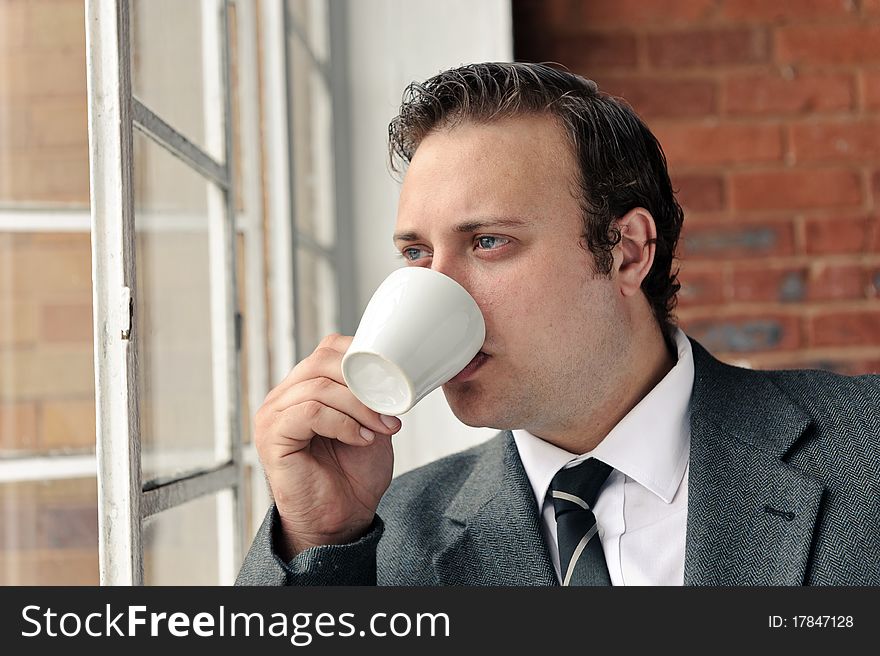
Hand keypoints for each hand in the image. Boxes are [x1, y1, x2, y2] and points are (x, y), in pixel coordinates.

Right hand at [254, 333, 400, 557]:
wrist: (341, 520)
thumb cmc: (353, 475)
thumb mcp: (371, 423)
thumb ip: (371, 395)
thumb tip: (391, 370)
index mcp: (305, 388)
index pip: (327, 350)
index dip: (361, 356)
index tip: (391, 380)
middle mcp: (284, 397)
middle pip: (322, 362)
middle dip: (363, 383)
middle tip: (390, 408)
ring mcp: (273, 415)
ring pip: (318, 388)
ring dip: (358, 407)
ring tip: (380, 428)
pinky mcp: (272, 437)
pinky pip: (309, 413)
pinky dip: (342, 423)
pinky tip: (360, 439)